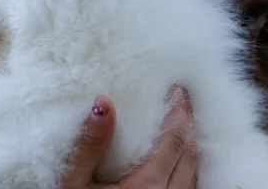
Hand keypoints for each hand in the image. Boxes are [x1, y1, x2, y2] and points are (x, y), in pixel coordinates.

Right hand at [61, 86, 197, 188]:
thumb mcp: (74, 186)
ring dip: (191, 145)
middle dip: (188, 123)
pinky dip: (189, 167)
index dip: (178, 111)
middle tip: (183, 99)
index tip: (178, 89)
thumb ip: (90, 145)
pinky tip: (180, 160)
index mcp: (148, 188)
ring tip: (183, 123)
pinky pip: (189, 188)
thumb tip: (103, 102)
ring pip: (194, 173)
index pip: (174, 140)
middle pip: (189, 154)